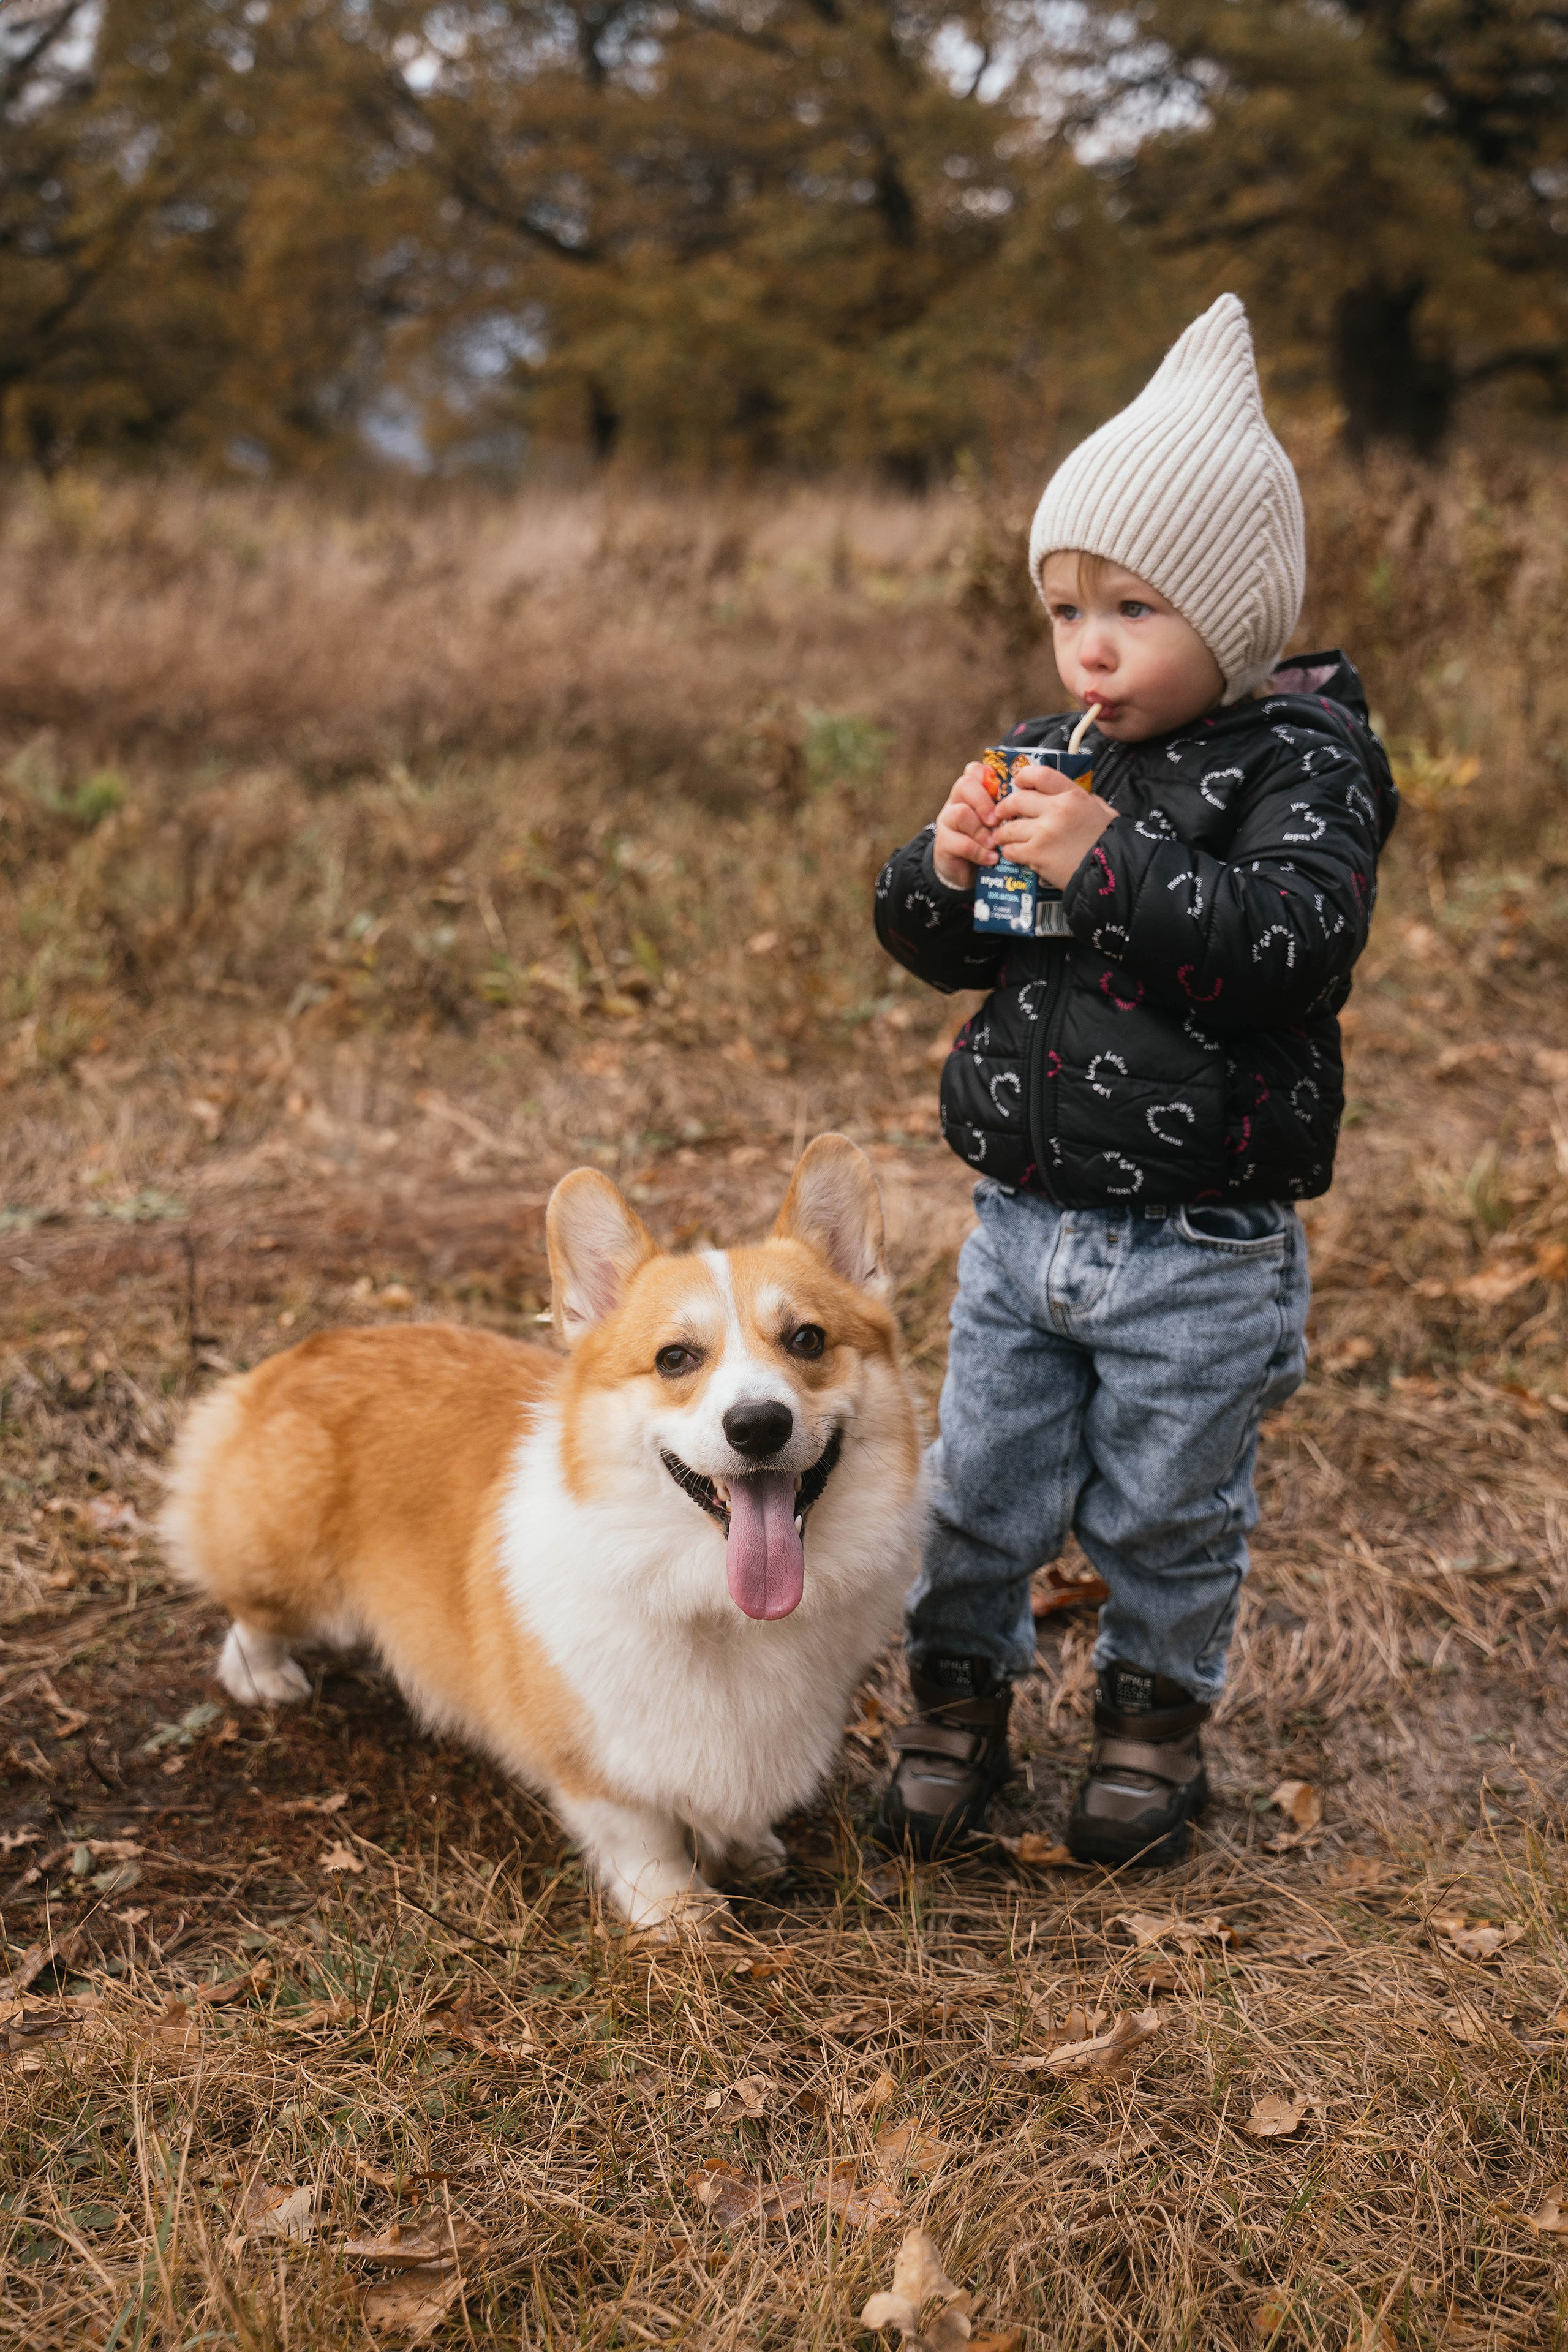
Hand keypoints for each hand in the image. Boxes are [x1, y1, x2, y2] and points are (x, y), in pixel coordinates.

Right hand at [932, 762, 1000, 889]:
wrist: (967, 870)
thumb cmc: (990, 841)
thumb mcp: (1000, 822)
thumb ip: (1008, 809)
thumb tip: (1033, 800)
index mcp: (972, 792)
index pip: (974, 771)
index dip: (987, 776)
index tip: (1002, 794)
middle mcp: (957, 802)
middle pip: (965, 785)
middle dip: (984, 803)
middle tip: (997, 821)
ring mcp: (947, 822)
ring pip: (961, 813)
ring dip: (982, 830)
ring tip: (995, 844)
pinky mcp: (943, 844)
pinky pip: (961, 843)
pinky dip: (980, 852)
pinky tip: (992, 858)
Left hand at [992, 763, 1117, 889]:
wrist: (1112, 871)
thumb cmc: (1110, 842)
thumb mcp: (1104, 812)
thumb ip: (1089, 801)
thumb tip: (1081, 797)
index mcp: (1073, 795)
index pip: (1040, 774)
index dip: (1024, 776)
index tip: (1017, 783)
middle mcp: (1056, 809)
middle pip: (1017, 800)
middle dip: (1004, 807)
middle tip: (1000, 814)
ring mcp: (1044, 832)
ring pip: (1009, 827)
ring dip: (1002, 833)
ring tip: (1002, 837)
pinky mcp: (1036, 854)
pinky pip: (1011, 850)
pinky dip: (1009, 852)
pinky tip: (1013, 853)